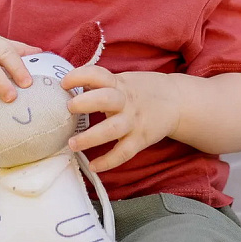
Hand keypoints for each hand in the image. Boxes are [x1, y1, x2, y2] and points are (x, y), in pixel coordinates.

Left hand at [61, 67, 180, 171]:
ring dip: (91, 137)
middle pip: (105, 99)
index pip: (98, 75)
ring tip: (72, 143)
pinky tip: (92, 166)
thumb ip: (100, 84)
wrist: (177, 102)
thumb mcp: (123, 81)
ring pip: (112, 129)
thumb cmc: (141, 91)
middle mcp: (126, 101)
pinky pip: (124, 152)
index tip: (63, 83)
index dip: (80, 76)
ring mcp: (134, 121)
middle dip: (85, 103)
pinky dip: (108, 161)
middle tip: (68, 108)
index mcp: (119, 84)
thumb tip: (68, 87)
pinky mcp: (141, 139)